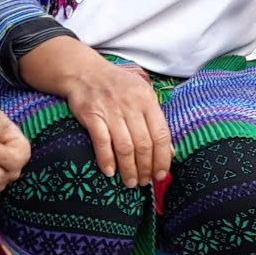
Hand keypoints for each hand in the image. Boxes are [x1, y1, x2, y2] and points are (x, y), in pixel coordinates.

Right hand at [19, 39, 169, 187]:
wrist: (85, 72)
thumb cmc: (117, 87)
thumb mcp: (142, 97)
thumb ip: (155, 122)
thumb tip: (170, 152)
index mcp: (147, 101)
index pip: (161, 135)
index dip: (163, 158)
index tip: (161, 174)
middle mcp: (131, 105)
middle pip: (143, 144)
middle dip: (145, 168)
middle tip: (144, 182)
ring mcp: (111, 110)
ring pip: (125, 146)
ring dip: (128, 169)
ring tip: (130, 182)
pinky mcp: (91, 115)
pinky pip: (102, 141)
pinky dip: (106, 159)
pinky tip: (110, 172)